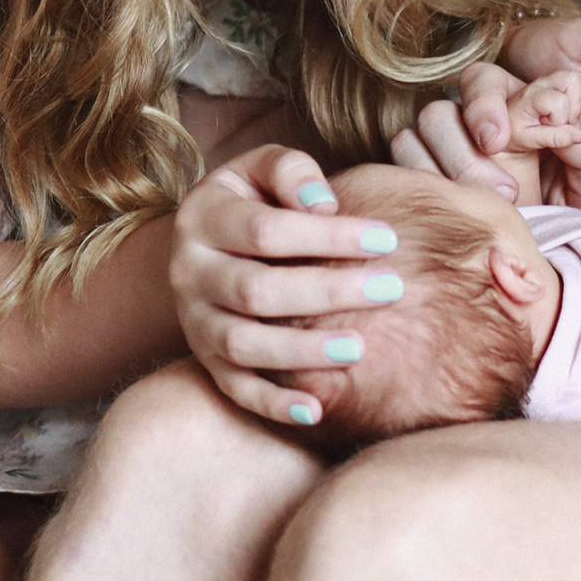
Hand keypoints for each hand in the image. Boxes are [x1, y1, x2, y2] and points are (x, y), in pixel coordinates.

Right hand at [169, 144, 408, 426]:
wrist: (203, 246)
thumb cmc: (253, 200)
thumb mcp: (260, 169)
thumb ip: (290, 172)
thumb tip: (325, 205)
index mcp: (202, 217)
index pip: (266, 231)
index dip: (328, 236)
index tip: (387, 238)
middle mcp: (189, 273)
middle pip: (256, 290)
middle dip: (327, 292)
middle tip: (391, 289)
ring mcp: (194, 322)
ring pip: (242, 344)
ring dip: (302, 351)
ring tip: (359, 348)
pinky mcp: (206, 361)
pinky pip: (235, 389)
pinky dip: (273, 404)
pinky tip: (317, 411)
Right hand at [390, 74, 580, 214]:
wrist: (577, 260)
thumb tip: (569, 130)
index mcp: (517, 109)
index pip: (482, 83)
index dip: (484, 105)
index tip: (497, 140)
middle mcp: (476, 129)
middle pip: (439, 110)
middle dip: (460, 148)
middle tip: (503, 190)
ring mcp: (447, 159)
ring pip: (412, 139)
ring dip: (441, 171)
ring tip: (489, 208)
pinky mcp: (431, 190)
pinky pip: (401, 177)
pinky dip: (423, 193)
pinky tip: (456, 216)